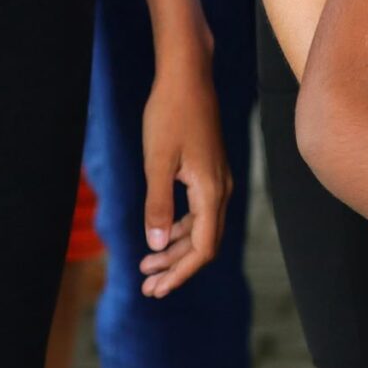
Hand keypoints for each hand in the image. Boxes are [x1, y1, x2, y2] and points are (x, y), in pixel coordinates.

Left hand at [137, 61, 231, 297]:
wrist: (187, 77)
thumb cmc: (170, 114)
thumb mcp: (156, 162)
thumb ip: (157, 204)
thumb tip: (155, 245)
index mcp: (211, 191)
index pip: (203, 248)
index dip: (180, 273)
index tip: (156, 290)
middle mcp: (221, 189)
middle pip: (204, 243)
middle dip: (176, 269)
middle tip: (147, 288)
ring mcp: (217, 180)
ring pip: (201, 229)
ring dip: (175, 250)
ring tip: (147, 267)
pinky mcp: (209, 171)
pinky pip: (200, 212)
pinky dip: (180, 229)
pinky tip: (160, 233)